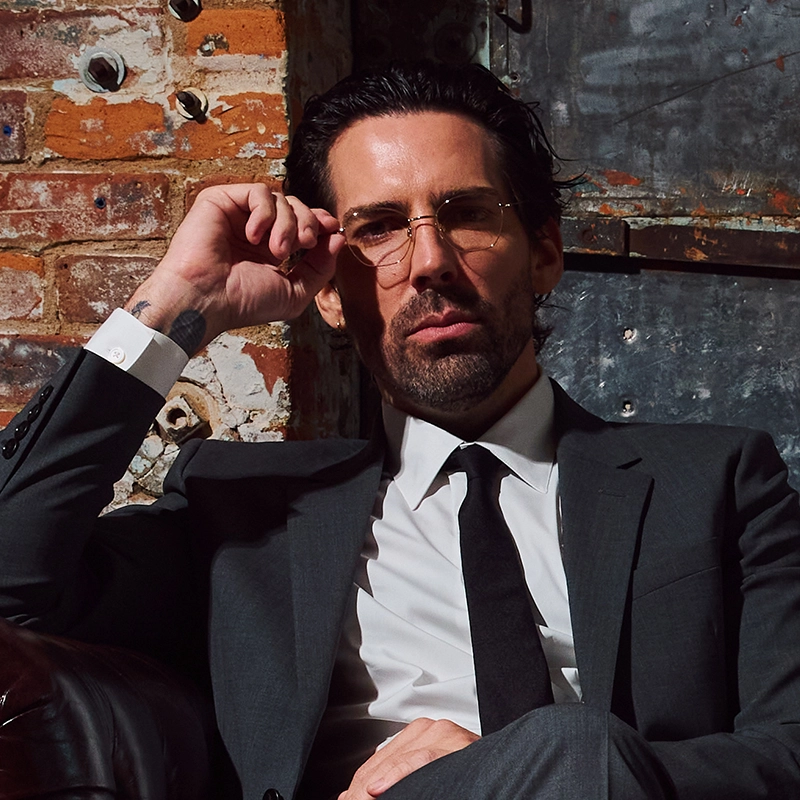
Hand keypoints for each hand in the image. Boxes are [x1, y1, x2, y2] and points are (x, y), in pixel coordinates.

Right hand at [125, 183, 343, 353]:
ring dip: (287, 223)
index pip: (302, 224)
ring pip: (280, 199)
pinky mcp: (220, 201)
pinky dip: (265, 212)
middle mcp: (255, 230)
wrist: (207, 299)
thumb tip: (338, 238)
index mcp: (270, 249)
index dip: (320, 222)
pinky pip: (258, 192)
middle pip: (297, 207)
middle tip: (305, 243)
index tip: (332, 229)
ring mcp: (237, 215)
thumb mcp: (294, 292)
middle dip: (308, 223)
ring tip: (276, 250)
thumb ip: (320, 268)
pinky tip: (254, 236)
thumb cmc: (244, 302)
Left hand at [339, 718, 478, 799]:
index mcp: (418, 735)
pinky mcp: (452, 741)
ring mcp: (441, 733)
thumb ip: (392, 779)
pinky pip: (420, 758)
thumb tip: (349, 795)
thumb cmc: (464, 777)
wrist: (500, 773)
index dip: (358, 787)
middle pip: (381, 761)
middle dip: (362, 789)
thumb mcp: (422, 778)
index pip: (376, 763)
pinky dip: (398, 773)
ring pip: (396, 760)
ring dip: (373, 784)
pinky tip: (379, 787)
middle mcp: (429, 730)